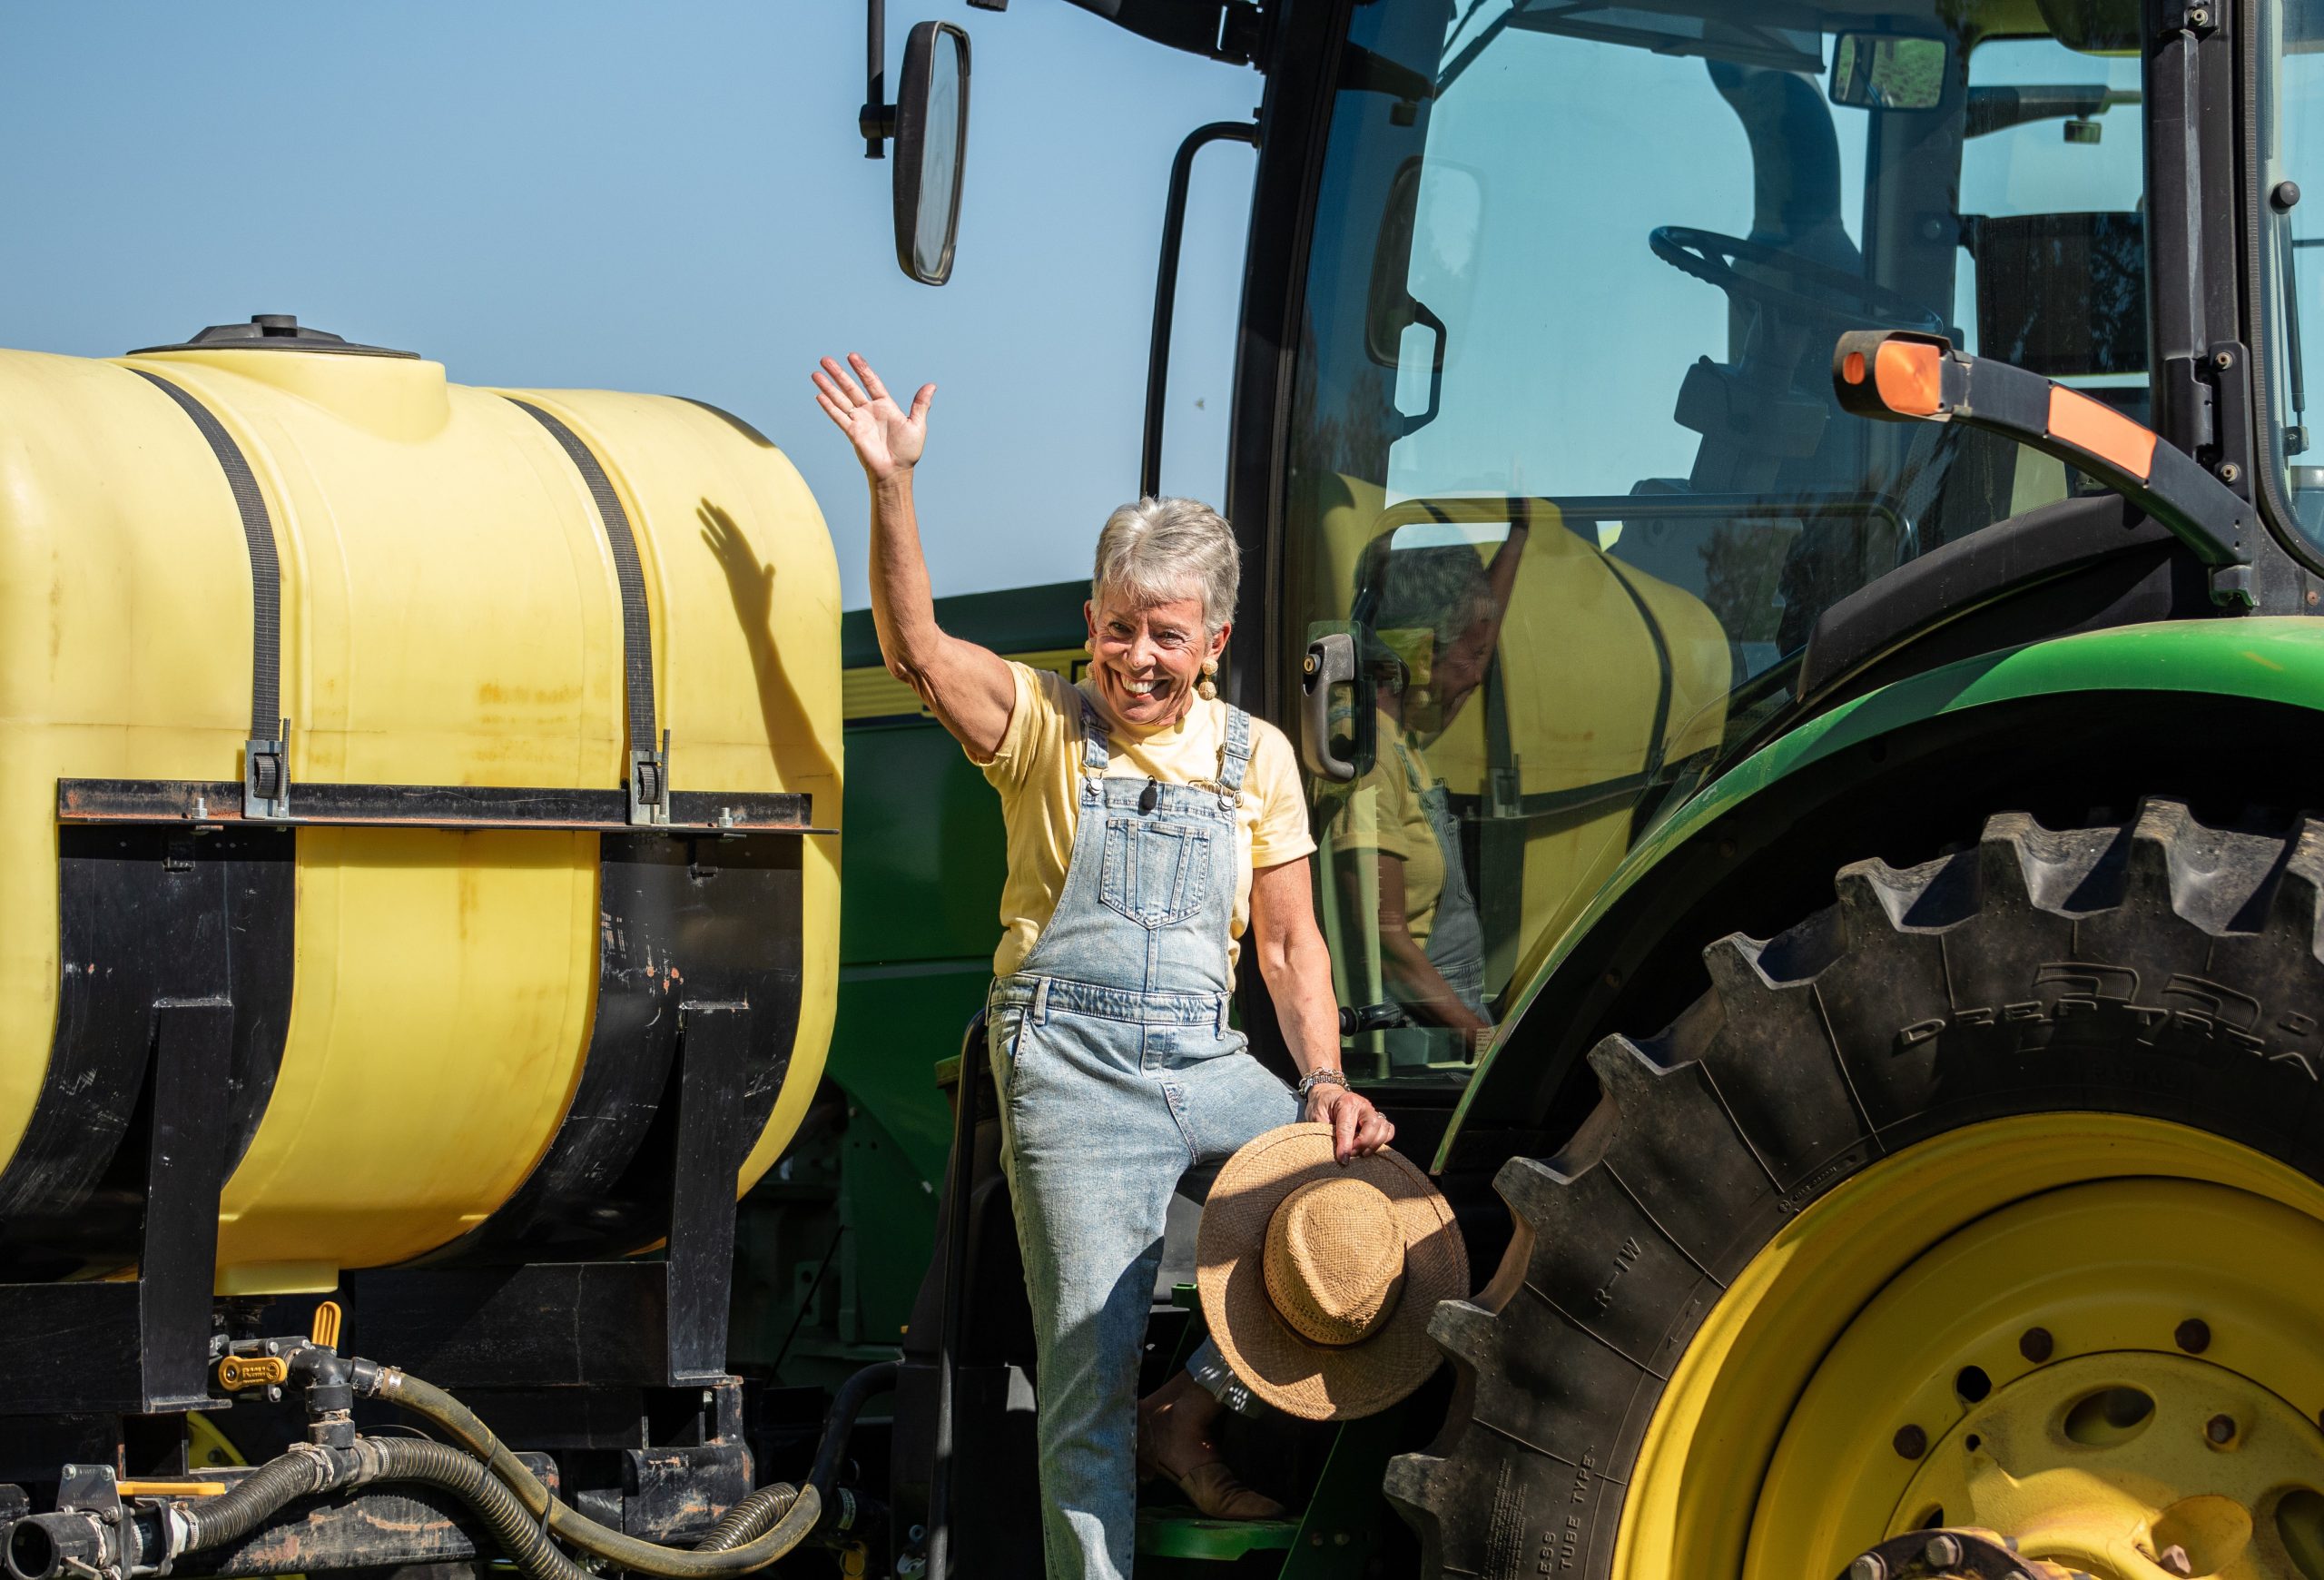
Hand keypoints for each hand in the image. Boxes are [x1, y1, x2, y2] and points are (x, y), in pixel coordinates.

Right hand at [812, 353, 933, 481]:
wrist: (896, 472)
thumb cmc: (908, 452)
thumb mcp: (917, 425)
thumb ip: (921, 405)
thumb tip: (931, 385)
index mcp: (885, 406)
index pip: (871, 382)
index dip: (862, 369)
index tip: (851, 356)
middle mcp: (870, 411)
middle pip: (851, 387)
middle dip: (838, 374)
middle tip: (825, 360)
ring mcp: (859, 421)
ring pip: (841, 399)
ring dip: (828, 387)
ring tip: (816, 373)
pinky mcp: (852, 433)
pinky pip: (839, 417)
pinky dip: (829, 406)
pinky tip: (819, 395)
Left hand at [1305, 1082, 1393, 1162]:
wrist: (1328, 1095)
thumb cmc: (1321, 1106)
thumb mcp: (1316, 1116)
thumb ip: (1324, 1132)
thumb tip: (1333, 1153)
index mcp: (1346, 1102)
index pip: (1348, 1127)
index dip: (1346, 1146)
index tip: (1343, 1160)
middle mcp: (1363, 1106)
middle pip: (1373, 1126)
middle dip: (1363, 1144)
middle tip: (1352, 1154)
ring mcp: (1373, 1111)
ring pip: (1383, 1129)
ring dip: (1374, 1145)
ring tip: (1360, 1153)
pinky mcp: (1378, 1118)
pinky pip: (1389, 1130)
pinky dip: (1383, 1141)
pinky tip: (1369, 1147)